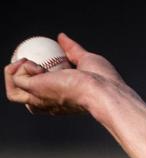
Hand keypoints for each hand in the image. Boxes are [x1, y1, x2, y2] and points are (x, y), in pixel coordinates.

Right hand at [5, 33, 125, 114]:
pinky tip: (33, 62)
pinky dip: (19, 67)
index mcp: (62, 98)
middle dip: (19, 79)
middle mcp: (49, 103)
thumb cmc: (103, 80)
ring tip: (27, 61)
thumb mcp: (85, 59)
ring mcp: (40, 99)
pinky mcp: (34, 91)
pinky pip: (16, 79)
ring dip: (15, 73)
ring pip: (14, 93)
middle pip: (23, 98)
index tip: (39, 63)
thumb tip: (61, 37)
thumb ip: (72, 50)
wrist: (104, 89)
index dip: (35, 80)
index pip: (41, 96)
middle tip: (28, 61)